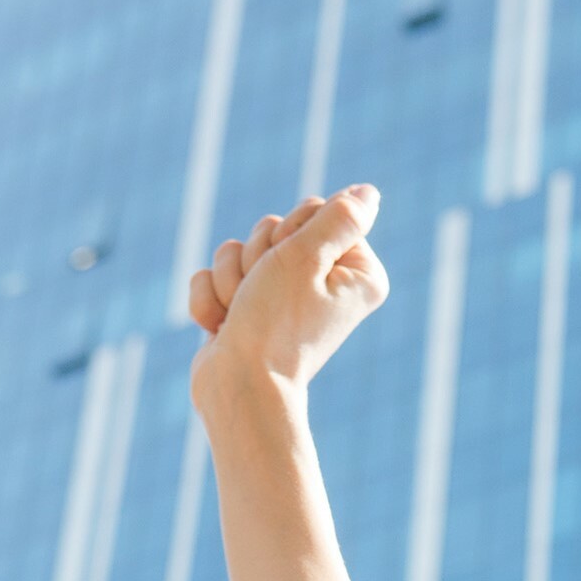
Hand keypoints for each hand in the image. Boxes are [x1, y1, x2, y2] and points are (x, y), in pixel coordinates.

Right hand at [188, 186, 388, 418]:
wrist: (238, 387)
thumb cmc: (276, 324)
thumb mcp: (308, 256)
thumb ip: (339, 218)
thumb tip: (368, 193)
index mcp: (357, 272)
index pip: (315, 209)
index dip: (293, 231)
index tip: (295, 269)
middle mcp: (325, 284)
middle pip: (276, 226)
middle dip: (259, 255)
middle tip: (266, 294)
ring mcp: (283, 298)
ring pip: (240, 248)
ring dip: (232, 279)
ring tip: (244, 315)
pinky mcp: (248, 310)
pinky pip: (216, 276)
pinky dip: (212, 300)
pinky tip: (223, 328)